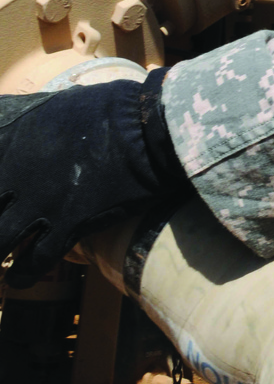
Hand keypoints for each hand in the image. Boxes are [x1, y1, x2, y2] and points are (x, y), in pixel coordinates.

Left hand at [0, 70, 187, 284]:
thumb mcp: (54, 103)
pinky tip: (17, 279)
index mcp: (11, 140)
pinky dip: (22, 274)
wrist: (148, 127)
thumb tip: (7, 114)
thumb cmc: (109, 108)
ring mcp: (41, 202)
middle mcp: (17, 174)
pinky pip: (35, 260)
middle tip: (0, 231)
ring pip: (1, 239)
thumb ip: (24, 114)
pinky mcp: (68, 224)